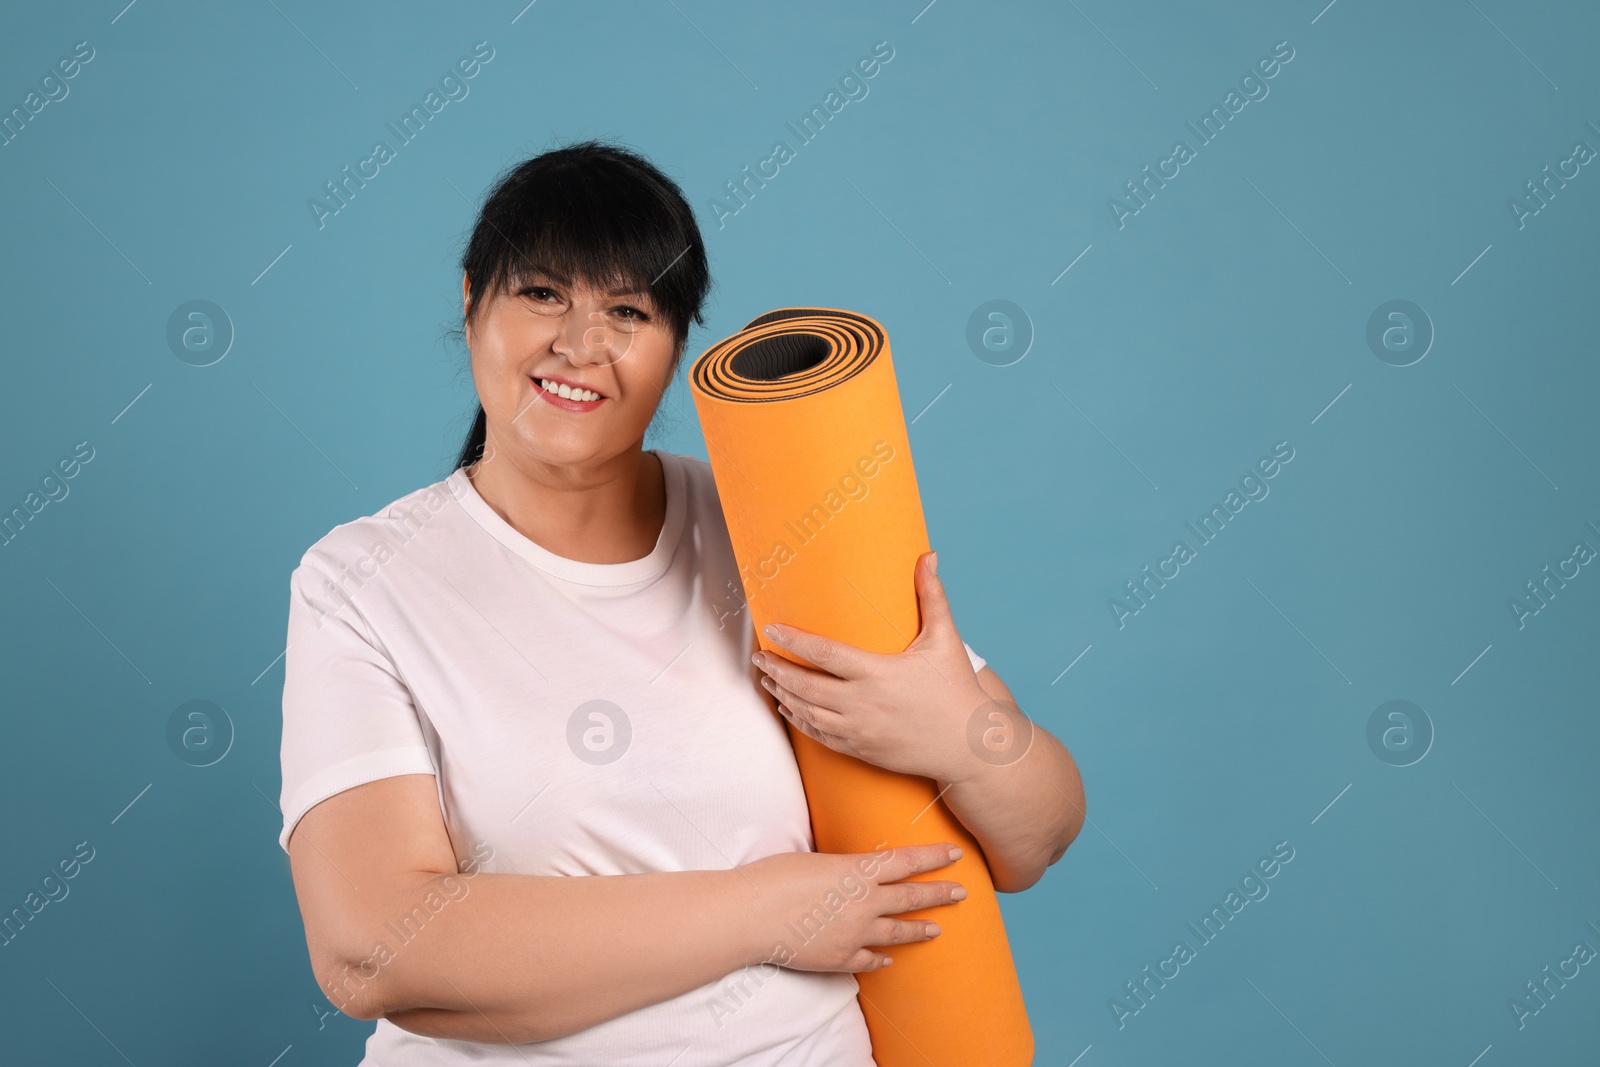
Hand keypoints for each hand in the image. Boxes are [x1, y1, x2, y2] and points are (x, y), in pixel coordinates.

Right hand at [738, 842, 967, 972]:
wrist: (750, 915)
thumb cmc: (773, 877)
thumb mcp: (815, 859)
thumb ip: (842, 869)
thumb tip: (852, 874)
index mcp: (858, 871)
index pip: (907, 861)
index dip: (933, 857)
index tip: (955, 854)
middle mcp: (865, 902)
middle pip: (911, 897)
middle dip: (939, 894)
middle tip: (961, 892)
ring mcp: (856, 934)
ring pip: (897, 932)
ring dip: (919, 929)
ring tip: (936, 928)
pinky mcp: (841, 959)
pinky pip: (870, 960)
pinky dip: (881, 959)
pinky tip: (888, 959)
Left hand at [753, 551, 986, 782]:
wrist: (970, 749)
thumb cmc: (957, 691)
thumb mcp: (945, 640)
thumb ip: (932, 596)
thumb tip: (927, 556)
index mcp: (878, 673)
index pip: (823, 652)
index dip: (792, 640)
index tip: (770, 628)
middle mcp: (862, 703)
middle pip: (804, 684)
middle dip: (776, 667)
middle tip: (759, 653)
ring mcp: (858, 730)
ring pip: (806, 711)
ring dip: (782, 692)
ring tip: (767, 676)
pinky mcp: (860, 750)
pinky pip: (818, 735)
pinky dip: (798, 719)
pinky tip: (789, 706)